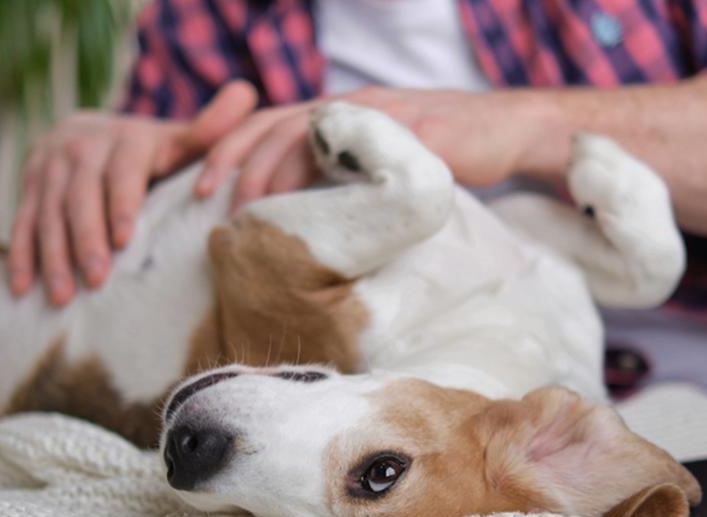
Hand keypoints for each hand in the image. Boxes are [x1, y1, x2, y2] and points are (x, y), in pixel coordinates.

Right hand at [9, 81, 257, 304]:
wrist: (91, 134)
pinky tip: (22, 288)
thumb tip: (247, 92)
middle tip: (97, 280)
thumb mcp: (177, 140)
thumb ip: (210, 128)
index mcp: (123, 138)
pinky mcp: (28, 185)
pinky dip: (21, 256)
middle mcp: (81, 147)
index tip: (126, 239)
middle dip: (87, 240)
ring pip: (49, 213)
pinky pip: (22, 222)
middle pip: (81, 197)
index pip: (121, 171)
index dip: (122, 203)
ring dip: (53, 256)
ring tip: (63, 296)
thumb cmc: (150, 152)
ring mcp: (49, 166)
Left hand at [194, 87, 537, 208]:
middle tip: (219, 207)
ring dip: (277, 170)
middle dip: (240, 164)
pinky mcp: (414, 132)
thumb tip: (299, 221)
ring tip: (258, 209)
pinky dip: (338, 172)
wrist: (504, 130)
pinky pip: (367, 148)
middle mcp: (351, 106)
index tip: (202, 190)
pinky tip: (322, 204)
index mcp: (337, 113)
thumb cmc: (440, 151)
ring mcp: (381, 115)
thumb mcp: (380, 160)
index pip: (268, 123)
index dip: (230, 151)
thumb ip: (341, 176)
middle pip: (276, 125)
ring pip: (311, 132)